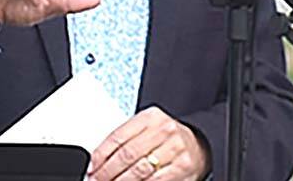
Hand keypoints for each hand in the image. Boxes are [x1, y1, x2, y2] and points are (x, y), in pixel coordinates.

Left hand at [88, 107, 209, 180]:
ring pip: (140, 170)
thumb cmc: (167, 138)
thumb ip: (126, 139)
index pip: (118, 136)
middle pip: (127, 154)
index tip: (92, 168)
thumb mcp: (148, 129)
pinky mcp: (183, 167)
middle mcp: (163, 130)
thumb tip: (99, 160)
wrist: (199, 143)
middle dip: (108, 172)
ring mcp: (174, 149)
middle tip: (97, 180)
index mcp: (150, 117)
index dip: (101, 155)